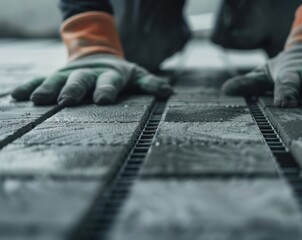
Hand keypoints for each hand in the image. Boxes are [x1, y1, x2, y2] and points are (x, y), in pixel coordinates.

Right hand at [12, 54, 172, 105]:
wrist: (99, 57)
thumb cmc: (121, 74)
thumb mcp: (137, 76)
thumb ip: (151, 84)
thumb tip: (169, 91)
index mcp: (111, 75)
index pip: (110, 83)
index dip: (107, 90)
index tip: (103, 100)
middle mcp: (89, 75)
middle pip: (81, 81)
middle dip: (73, 90)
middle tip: (66, 100)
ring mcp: (70, 75)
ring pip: (57, 81)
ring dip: (47, 89)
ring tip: (37, 100)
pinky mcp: (56, 77)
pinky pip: (40, 81)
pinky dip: (29, 87)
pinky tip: (16, 96)